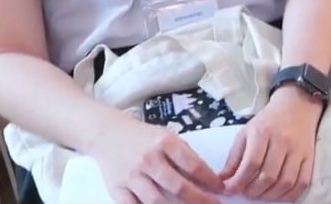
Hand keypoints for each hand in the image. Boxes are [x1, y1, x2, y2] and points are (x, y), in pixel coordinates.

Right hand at [88, 117, 222, 203]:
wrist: (109, 134)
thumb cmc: (144, 137)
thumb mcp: (168, 136)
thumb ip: (184, 155)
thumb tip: (206, 177)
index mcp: (165, 142)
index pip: (193, 165)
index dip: (210, 179)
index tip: (221, 188)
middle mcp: (148, 159)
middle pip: (178, 186)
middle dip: (199, 199)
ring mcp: (131, 175)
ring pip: (157, 200)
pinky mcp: (117, 189)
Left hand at [221, 89, 320, 199]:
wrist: (297, 105)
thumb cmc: (268, 121)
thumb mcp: (246, 132)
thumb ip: (234, 157)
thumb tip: (224, 181)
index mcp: (263, 132)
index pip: (251, 163)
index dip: (239, 182)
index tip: (230, 190)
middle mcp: (282, 140)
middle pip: (268, 176)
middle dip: (253, 191)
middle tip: (246, 193)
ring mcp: (298, 149)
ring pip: (286, 182)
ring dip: (270, 195)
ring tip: (261, 194)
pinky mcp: (310, 156)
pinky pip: (303, 182)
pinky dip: (290, 194)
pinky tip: (279, 194)